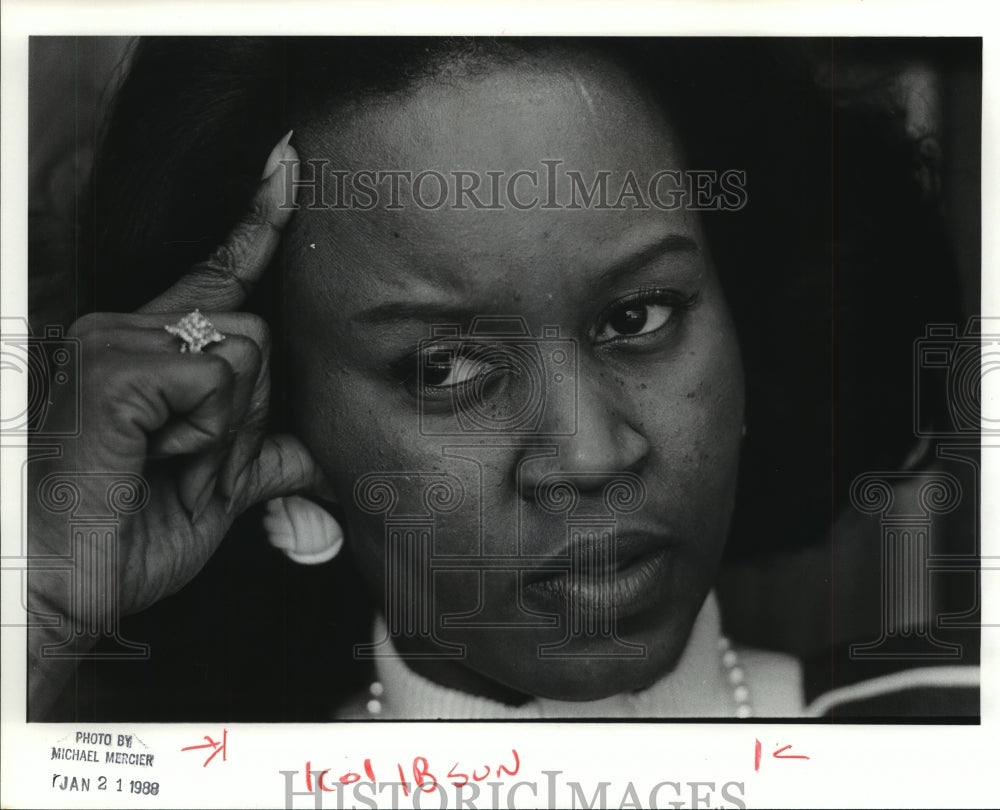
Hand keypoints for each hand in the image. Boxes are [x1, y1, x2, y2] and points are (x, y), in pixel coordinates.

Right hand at [28, 132, 321, 708]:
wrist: (63, 586)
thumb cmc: (123, 536)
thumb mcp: (212, 490)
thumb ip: (262, 455)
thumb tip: (317, 452)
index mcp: (148, 352)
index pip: (216, 277)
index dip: (256, 224)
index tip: (285, 164)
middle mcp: (126, 330)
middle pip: (257, 333)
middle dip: (249, 413)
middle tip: (191, 464)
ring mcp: (116, 341)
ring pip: (247, 353)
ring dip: (229, 429)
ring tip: (170, 464)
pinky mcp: (118, 365)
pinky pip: (219, 381)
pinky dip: (209, 435)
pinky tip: (157, 458)